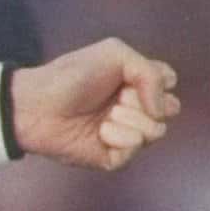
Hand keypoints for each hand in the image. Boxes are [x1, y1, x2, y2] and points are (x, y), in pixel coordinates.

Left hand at [8, 39, 179, 171]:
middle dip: (147, 101)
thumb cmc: (72, 75)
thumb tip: (163, 110)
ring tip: (106, 115)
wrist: (38, 104)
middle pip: (171, 109)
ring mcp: (125, 133)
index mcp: (136, 83)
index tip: (129, 77)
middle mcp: (134, 109)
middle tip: (118, 97)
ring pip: (157, 131)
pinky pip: (135, 149)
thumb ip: (152, 73)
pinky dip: (120, 137)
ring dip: (131, 118)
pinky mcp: (113, 156)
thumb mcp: (116, 54)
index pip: (169, 83)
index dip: (155, 80)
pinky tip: (101, 132)